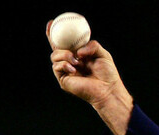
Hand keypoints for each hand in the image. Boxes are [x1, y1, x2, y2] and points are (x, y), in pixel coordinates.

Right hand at [47, 20, 132, 134]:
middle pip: (56, 48)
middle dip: (51, 38)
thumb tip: (78, 50)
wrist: (108, 89)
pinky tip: (74, 68)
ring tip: (77, 61)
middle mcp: (71, 62)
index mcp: (79, 55)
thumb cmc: (108, 74)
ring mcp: (66, 70)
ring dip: (64, 54)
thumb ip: (92, 46)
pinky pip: (56, 66)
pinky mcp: (63, 79)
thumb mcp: (103, 54)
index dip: (57, 34)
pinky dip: (64, 64)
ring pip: (54, 56)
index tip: (52, 22)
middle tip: (50, 29)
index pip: (66, 43)